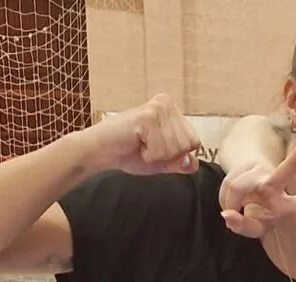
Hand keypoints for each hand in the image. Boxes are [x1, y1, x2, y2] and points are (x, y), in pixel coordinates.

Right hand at [81, 93, 200, 175]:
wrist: (101, 151)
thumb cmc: (129, 153)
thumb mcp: (163, 160)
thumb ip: (181, 162)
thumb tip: (194, 163)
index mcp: (173, 110)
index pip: (194, 143)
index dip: (175, 155)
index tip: (155, 148)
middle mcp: (167, 104)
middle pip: (187, 145)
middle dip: (167, 155)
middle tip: (145, 146)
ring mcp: (158, 108)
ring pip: (175, 149)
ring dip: (156, 155)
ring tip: (139, 143)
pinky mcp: (148, 116)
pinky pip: (161, 150)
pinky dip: (148, 154)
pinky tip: (135, 142)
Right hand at [218, 142, 295, 237]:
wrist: (240, 193)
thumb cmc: (253, 214)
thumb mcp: (251, 227)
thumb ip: (242, 226)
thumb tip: (228, 214)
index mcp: (285, 206)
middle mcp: (275, 186)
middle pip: (283, 173)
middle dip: (294, 161)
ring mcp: (259, 175)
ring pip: (238, 188)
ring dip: (229, 202)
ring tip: (232, 210)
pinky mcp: (243, 169)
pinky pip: (227, 186)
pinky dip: (224, 196)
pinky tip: (229, 200)